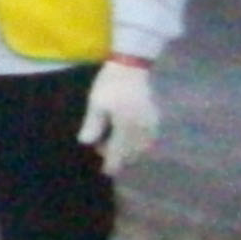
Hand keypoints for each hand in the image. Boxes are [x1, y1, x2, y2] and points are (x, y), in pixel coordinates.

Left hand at [78, 61, 158, 175]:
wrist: (132, 67)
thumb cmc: (110, 84)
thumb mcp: (96, 103)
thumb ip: (92, 124)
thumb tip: (86, 143)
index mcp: (126, 126)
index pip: (119, 153)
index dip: (112, 165)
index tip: (105, 172)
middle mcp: (141, 129)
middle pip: (132, 154)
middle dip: (119, 157)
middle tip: (102, 148)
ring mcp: (150, 124)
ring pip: (142, 149)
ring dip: (129, 152)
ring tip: (113, 141)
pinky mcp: (155, 119)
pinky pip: (149, 140)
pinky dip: (139, 144)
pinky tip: (128, 138)